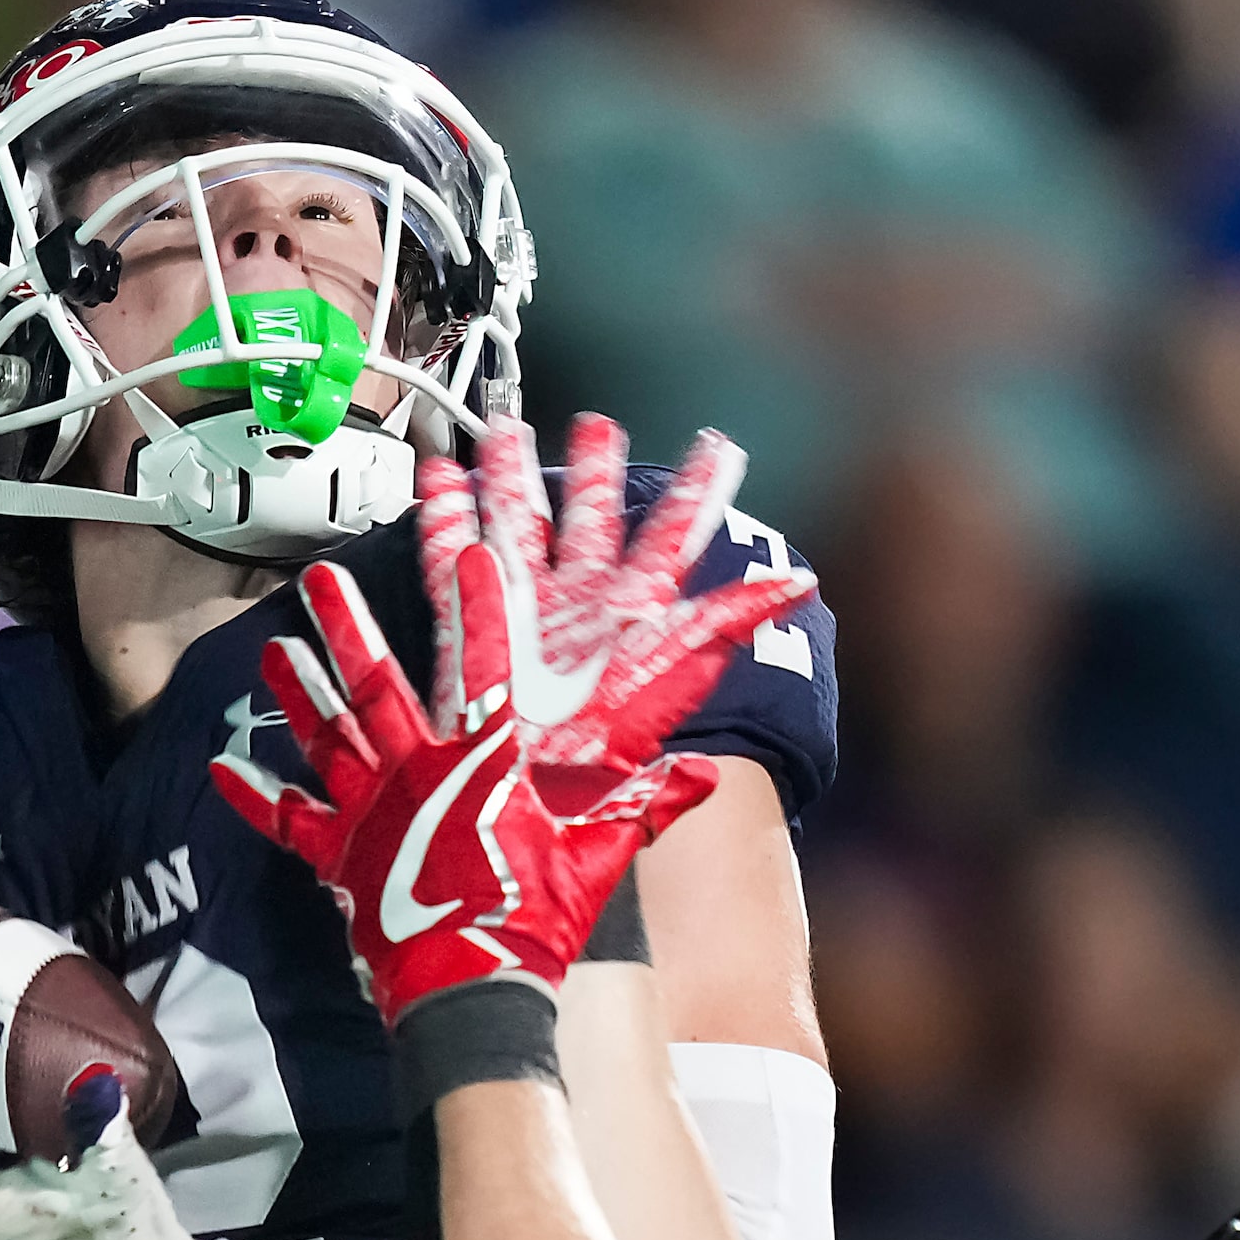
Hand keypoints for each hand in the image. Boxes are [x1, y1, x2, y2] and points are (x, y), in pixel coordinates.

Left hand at [209, 560, 725, 1023]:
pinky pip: (287, 821)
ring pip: (326, 737)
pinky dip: (252, 795)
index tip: (471, 555)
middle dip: (348, 629)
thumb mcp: (598, 859)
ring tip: (276, 649)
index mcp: (480, 763)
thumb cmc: (536, 919)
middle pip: (376, 687)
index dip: (479, 609)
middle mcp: (416, 772)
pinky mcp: (337, 858)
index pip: (485, 669)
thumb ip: (643, 808)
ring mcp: (369, 813)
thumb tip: (706, 777)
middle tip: (320, 581)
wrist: (472, 991)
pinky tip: (221, 767)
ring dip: (299, 692)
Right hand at [416, 413, 813, 780]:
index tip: (719, 449)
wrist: (528, 812)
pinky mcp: (473, 631)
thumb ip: (729, 622)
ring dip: (511, 477)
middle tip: (596, 426)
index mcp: (635, 617)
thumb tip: (799, 583)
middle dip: (596, 472)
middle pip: (593, 522)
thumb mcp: (677, 674)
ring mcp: (526, 616)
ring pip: (520, 527)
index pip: (676, 540)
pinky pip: (451, 563)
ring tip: (504, 432)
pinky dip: (444, 519)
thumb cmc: (599, 759)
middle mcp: (582, 609)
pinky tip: (440, 478)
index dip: (697, 494)